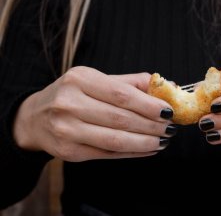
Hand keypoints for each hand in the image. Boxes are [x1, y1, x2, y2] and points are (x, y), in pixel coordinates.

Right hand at [13, 66, 175, 161]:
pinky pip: (108, 154)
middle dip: (152, 126)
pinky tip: (148, 149)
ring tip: (163, 140)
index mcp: (79, 79)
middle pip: (121, 119)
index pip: (121, 94)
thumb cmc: (72, 95)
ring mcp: (67, 130)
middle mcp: (69, 104)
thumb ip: (130, 82)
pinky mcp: (69, 152)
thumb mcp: (95, 80)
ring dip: (145, 142)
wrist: (35, 117)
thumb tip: (166, 84)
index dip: (149, 105)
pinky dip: (133, 153)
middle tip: (171, 128)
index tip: (169, 111)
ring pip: (116, 140)